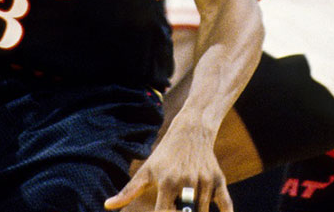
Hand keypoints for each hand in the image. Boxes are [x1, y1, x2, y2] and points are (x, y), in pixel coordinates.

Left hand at [105, 122, 231, 211]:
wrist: (191, 130)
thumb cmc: (164, 154)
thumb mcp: (146, 170)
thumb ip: (128, 191)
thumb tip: (107, 205)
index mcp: (167, 182)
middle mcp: (187, 183)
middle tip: (175, 208)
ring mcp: (205, 181)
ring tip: (184, 205)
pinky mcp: (219, 180)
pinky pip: (225, 203)